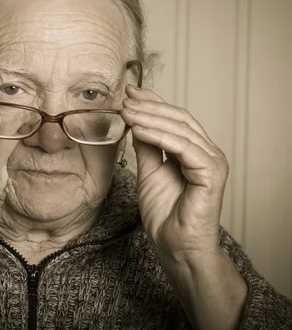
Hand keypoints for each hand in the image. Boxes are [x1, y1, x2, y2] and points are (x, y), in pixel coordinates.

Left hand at [120, 85, 228, 257]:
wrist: (174, 245)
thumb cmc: (165, 213)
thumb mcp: (149, 171)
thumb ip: (146, 146)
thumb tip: (135, 121)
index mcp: (194, 150)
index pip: (174, 117)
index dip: (152, 102)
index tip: (129, 92)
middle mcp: (206, 152)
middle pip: (179, 118)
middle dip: (149, 106)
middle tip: (125, 99)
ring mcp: (212, 161)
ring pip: (181, 129)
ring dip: (150, 118)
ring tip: (127, 112)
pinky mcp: (211, 173)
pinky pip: (184, 148)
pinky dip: (160, 136)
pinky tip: (139, 130)